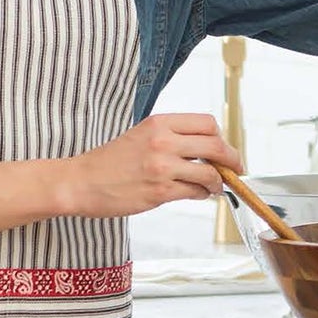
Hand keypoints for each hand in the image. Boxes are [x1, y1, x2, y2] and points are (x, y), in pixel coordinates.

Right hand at [62, 114, 243, 216]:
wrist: (80, 182)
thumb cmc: (110, 162)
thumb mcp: (141, 136)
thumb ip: (172, 138)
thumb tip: (208, 149)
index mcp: (159, 123)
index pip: (208, 124)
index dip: (222, 138)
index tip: (225, 149)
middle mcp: (163, 142)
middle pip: (216, 146)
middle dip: (232, 160)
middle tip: (236, 169)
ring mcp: (162, 167)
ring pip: (209, 173)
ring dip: (218, 182)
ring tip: (214, 187)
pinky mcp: (159, 192)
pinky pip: (195, 192)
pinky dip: (203, 194)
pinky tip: (199, 194)